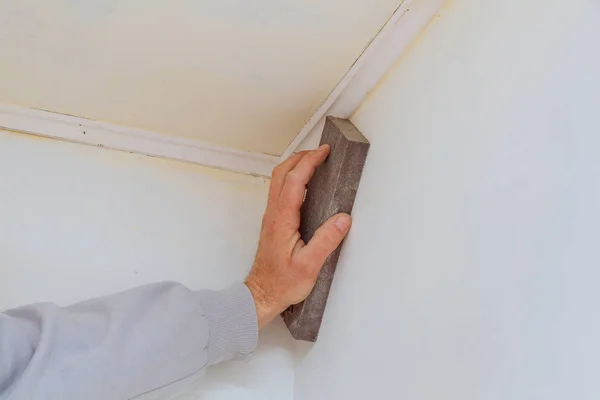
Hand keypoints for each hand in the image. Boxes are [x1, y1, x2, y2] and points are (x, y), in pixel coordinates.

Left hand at [245, 145, 351, 328]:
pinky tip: (305, 184)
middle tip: (321, 151)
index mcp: (282, 220)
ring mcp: (272, 217)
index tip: (324, 152)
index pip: (295, 181)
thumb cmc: (282, 283)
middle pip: (282, 173)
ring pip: (279, 180)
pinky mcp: (274, 222)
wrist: (262, 294)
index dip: (309, 163)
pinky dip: (293, 178)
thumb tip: (342, 219)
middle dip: (301, 157)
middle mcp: (273, 214)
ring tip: (314, 161)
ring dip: (295, 165)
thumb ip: (326, 241)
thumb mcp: (309, 266)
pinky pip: (281, 191)